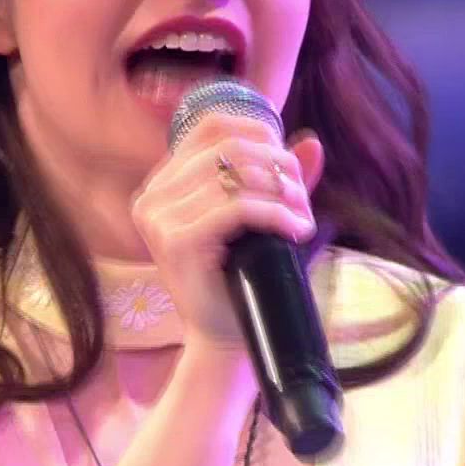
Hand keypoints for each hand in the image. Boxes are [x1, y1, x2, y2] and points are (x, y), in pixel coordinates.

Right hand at [129, 115, 325, 352]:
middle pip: (227, 147)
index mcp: (163, 184)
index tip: (290, 163)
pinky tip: (296, 229)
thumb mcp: (259, 220)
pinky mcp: (178, 242)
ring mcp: (159, 219)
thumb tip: (311, 143)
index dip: (258, 131)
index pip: (211, 126)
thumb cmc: (240, 279)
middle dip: (278, 165)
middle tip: (303, 198)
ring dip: (282, 192)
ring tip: (302, 217)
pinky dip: (276, 214)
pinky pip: (238, 208)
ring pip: (235, 176)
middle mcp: (152, 197)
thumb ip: (279, 180)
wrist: (223, 339)